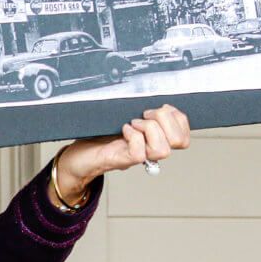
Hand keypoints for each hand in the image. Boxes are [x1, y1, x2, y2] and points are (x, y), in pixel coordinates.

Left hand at [49, 104, 190, 205]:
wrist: (76, 158)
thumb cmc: (98, 138)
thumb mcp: (124, 117)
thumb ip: (142, 111)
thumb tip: (159, 101)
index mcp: (154, 138)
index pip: (184, 135)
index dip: (178, 119)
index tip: (160, 108)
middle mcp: (149, 149)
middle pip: (180, 141)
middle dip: (166, 120)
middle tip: (145, 114)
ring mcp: (136, 156)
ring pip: (163, 149)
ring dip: (150, 129)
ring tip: (133, 123)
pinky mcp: (121, 160)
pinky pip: (139, 152)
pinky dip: (133, 137)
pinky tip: (123, 129)